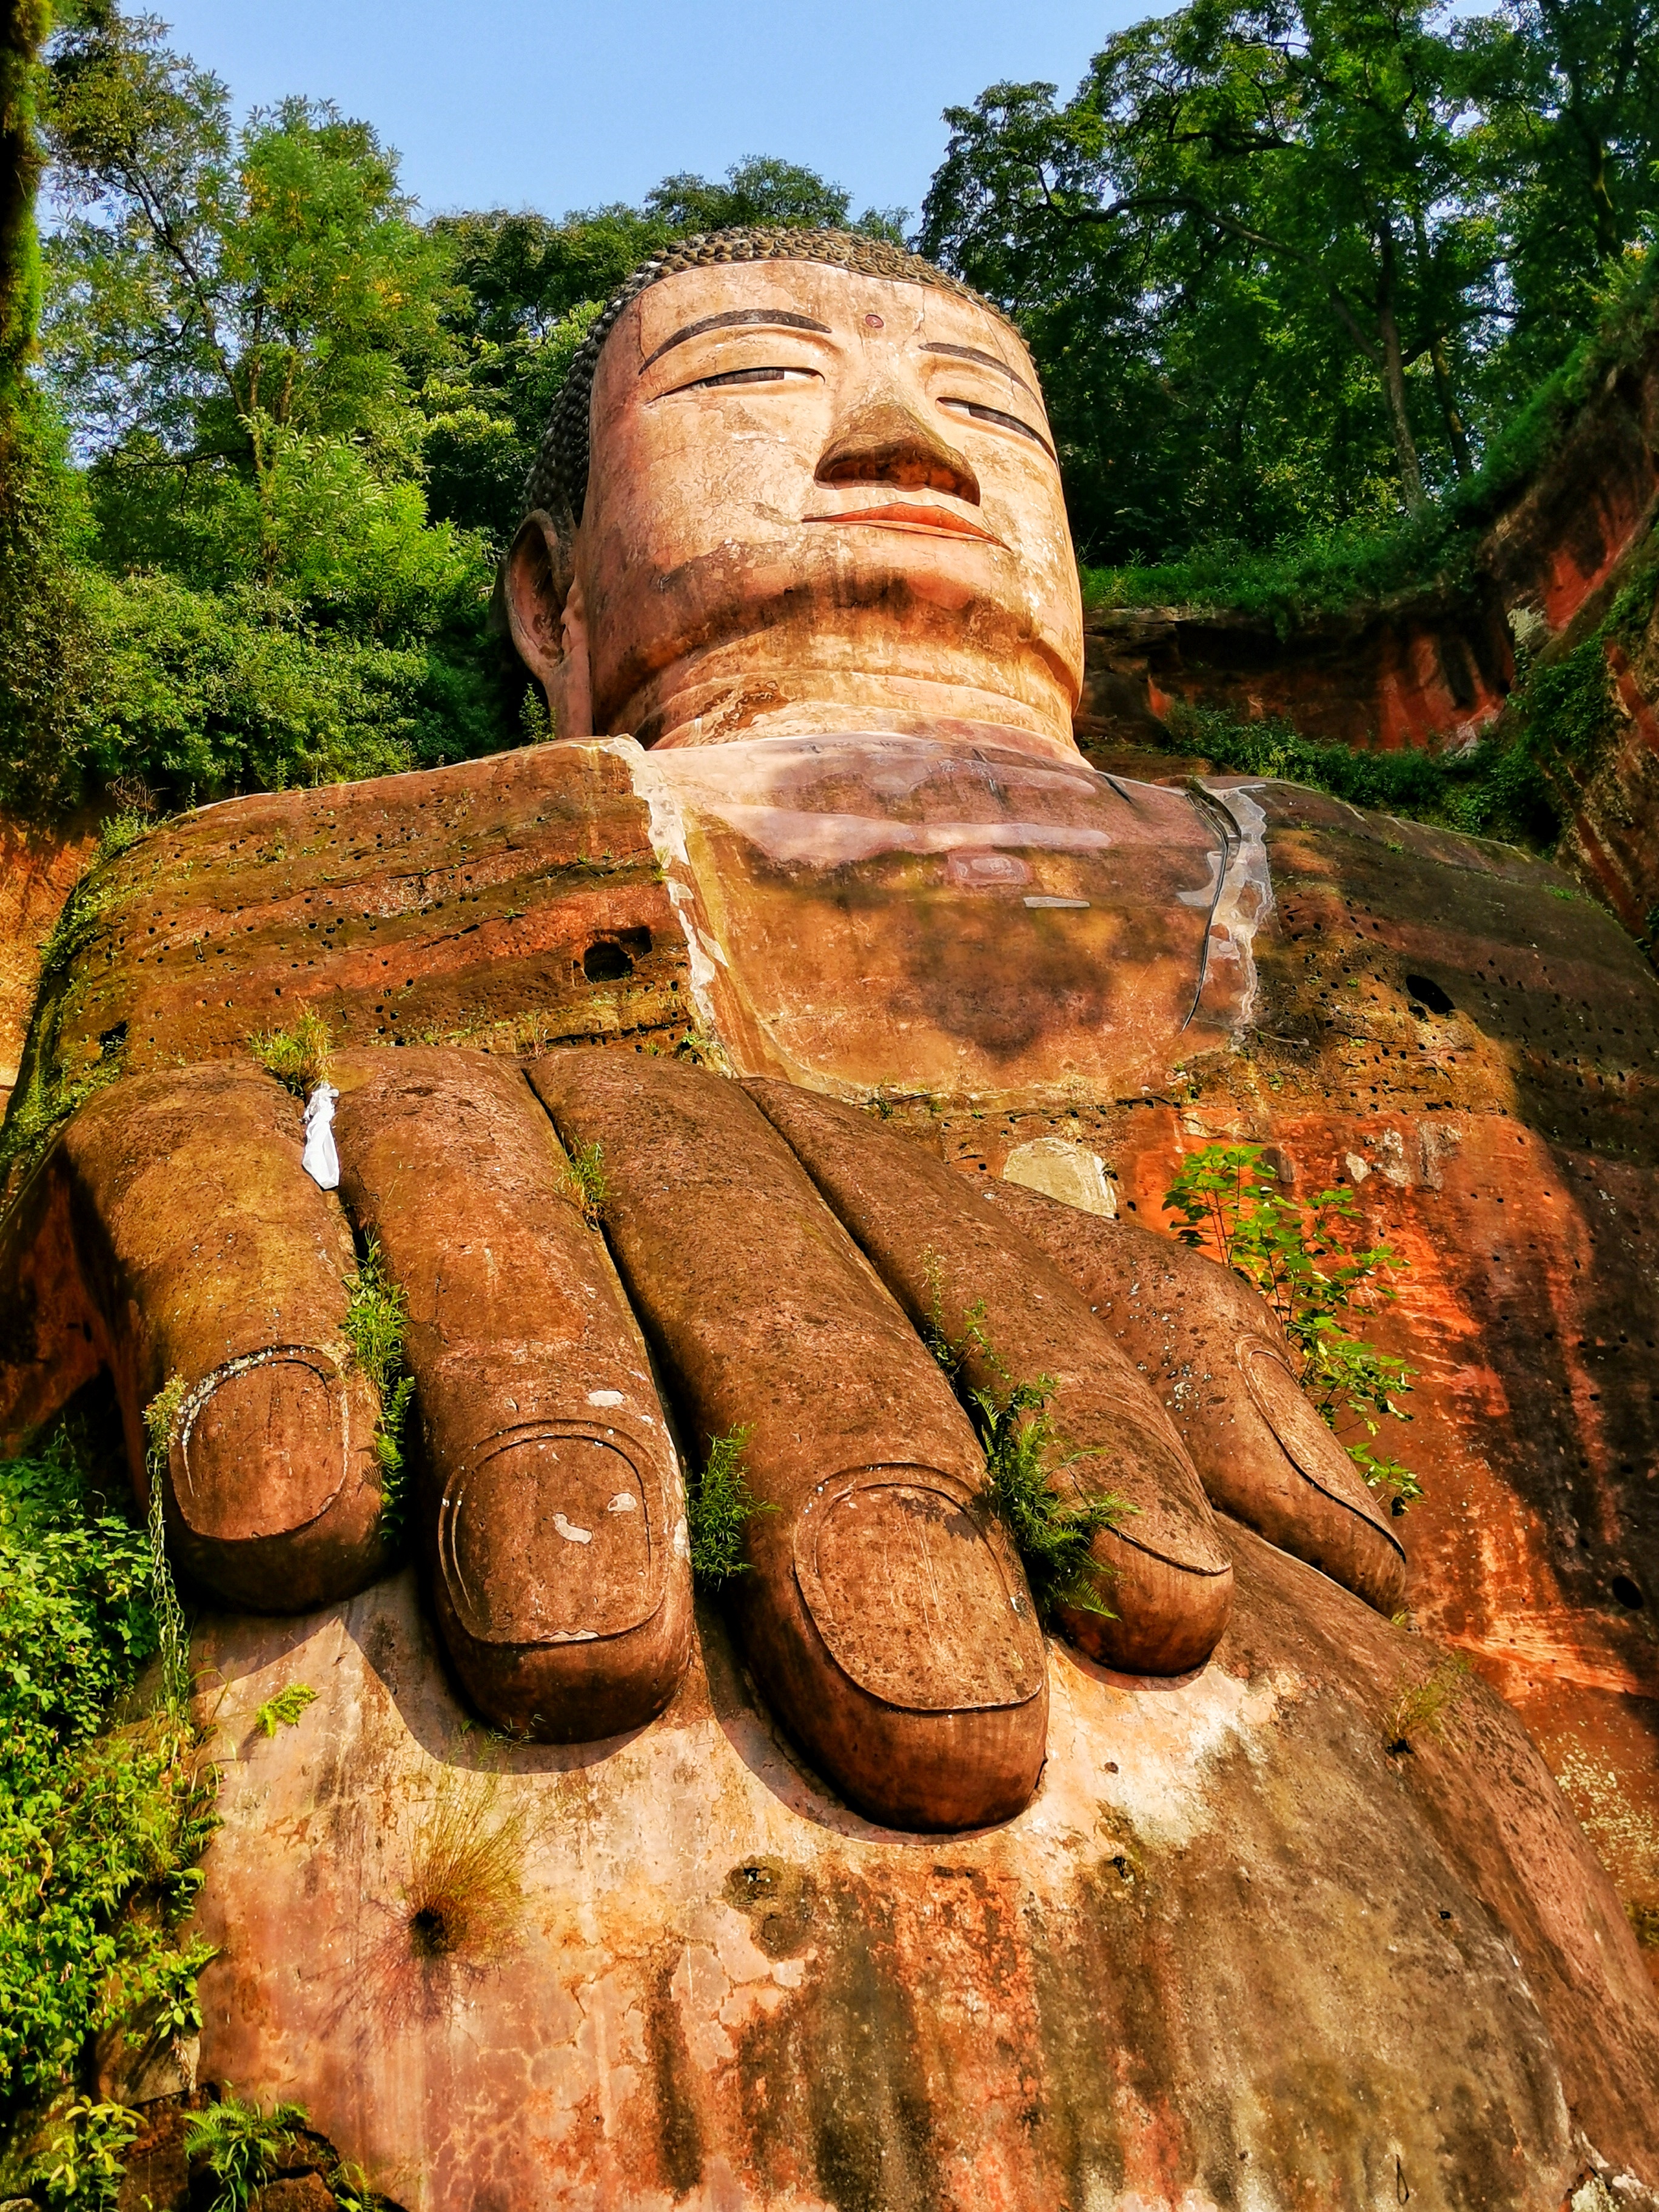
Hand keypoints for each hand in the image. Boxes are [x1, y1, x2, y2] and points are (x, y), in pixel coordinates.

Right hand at [1, 1044, 1402, 1833]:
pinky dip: (255, 1339)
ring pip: (511, 1255)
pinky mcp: (184, 1124)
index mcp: (806, 1174)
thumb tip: (1359, 1551)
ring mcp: (414, 1115)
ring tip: (591, 1661)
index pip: (977, 1275)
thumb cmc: (629, 1336)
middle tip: (940, 1721)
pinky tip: (281, 1522)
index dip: (1083, 1426)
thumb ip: (1097, 1404)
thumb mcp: (887, 1353)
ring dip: (559, 1444)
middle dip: (858, 1476)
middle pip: (770, 1273)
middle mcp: (627, 1126)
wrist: (292, 1128)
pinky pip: (222, 1201)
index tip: (1170, 1616)